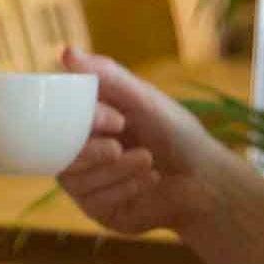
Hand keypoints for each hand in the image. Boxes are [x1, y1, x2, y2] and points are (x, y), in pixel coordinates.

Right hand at [56, 47, 228, 237]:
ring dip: (115, 170)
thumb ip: (107, 77)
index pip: (58, 122)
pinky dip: (125, 188)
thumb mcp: (143, 99)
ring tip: (148, 160)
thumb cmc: (175, 133)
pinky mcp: (100, 211)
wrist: (205, 178)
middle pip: (60, 156)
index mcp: (85, 125)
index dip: (80, 122)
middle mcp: (80, 155)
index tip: (115, 119)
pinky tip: (150, 180)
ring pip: (76, 181)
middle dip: (90, 152)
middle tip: (118, 146)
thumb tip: (66, 52)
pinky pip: (95, 202)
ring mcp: (87, 185)